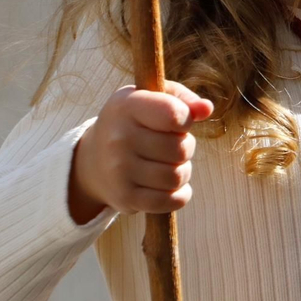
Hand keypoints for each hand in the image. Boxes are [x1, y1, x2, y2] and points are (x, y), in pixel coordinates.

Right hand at [67, 82, 213, 223]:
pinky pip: (170, 201)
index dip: (186, 120)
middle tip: (173, 145)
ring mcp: (119, 170)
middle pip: (180, 150)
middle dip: (185, 147)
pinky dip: (179, 195)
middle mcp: (119, 138)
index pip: (174, 114)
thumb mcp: (153, 99)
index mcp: (127, 106)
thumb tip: (206, 109)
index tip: (178, 122)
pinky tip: (171, 186)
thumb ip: (183, 99)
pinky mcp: (124, 197)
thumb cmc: (135, 122)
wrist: (93, 160)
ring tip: (170, 164)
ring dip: (182, 171)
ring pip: (177, 177)